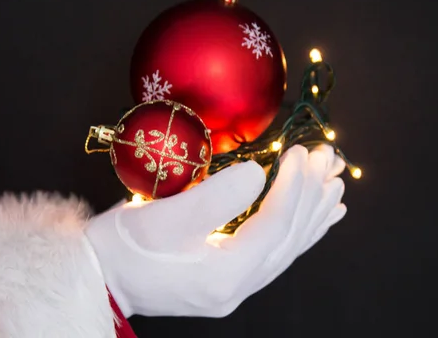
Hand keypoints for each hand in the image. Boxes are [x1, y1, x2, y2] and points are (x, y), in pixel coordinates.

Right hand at [84, 144, 346, 317]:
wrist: (101, 277)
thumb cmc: (123, 246)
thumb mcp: (161, 218)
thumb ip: (214, 198)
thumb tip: (259, 174)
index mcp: (224, 275)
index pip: (274, 224)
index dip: (292, 185)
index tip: (300, 150)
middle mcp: (238, 287)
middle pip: (289, 237)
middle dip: (311, 193)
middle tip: (328, 156)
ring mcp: (236, 287)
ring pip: (288, 247)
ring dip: (313, 211)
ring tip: (335, 182)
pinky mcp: (229, 280)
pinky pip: (277, 254)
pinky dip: (300, 231)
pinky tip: (320, 218)